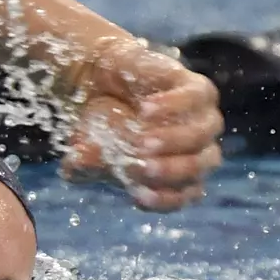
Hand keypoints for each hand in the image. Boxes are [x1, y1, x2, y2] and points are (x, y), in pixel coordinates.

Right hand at [58, 37, 223, 210]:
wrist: (100, 80)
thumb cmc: (100, 122)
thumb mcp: (87, 147)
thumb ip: (85, 160)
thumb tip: (78, 161)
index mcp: (177, 173)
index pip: (183, 194)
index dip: (164, 199)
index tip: (137, 196)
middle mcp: (197, 148)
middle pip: (198, 166)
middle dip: (171, 170)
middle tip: (142, 165)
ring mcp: (201, 118)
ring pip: (201, 135)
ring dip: (173, 141)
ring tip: (142, 140)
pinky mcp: (197, 89)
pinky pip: (196, 99)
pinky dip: (172, 106)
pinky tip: (145, 109)